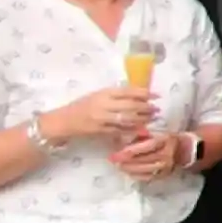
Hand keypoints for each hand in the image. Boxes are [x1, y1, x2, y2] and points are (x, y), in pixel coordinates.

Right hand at [41, 86, 155, 142]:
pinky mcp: (101, 130)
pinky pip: (121, 130)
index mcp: (103, 93)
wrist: (65, 120)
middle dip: (147, 108)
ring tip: (152, 118)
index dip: (144, 93)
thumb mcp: (98, 95)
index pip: (128, 91)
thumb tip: (139, 94)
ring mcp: (102, 119)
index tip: (156, 95)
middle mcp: (103, 105)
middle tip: (156, 109)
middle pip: (131, 106)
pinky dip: (132, 129)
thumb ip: (116, 95)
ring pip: (128, 119)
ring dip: (142, 119)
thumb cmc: (83, 105)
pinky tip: (140, 128)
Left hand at [110, 131, 184, 182]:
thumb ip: (139, 135)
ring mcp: (167, 166)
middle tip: (113, 160)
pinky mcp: (164, 174)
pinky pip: (149, 177)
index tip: (116, 153)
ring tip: (119, 166)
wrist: (182, 149)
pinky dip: (137, 176)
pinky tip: (128, 172)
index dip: (130, 151)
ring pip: (146, 170)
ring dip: (130, 169)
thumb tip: (123, 138)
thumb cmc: (164, 138)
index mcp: (164, 141)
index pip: (146, 147)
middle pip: (144, 160)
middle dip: (127, 161)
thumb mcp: (153, 132)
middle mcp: (167, 155)